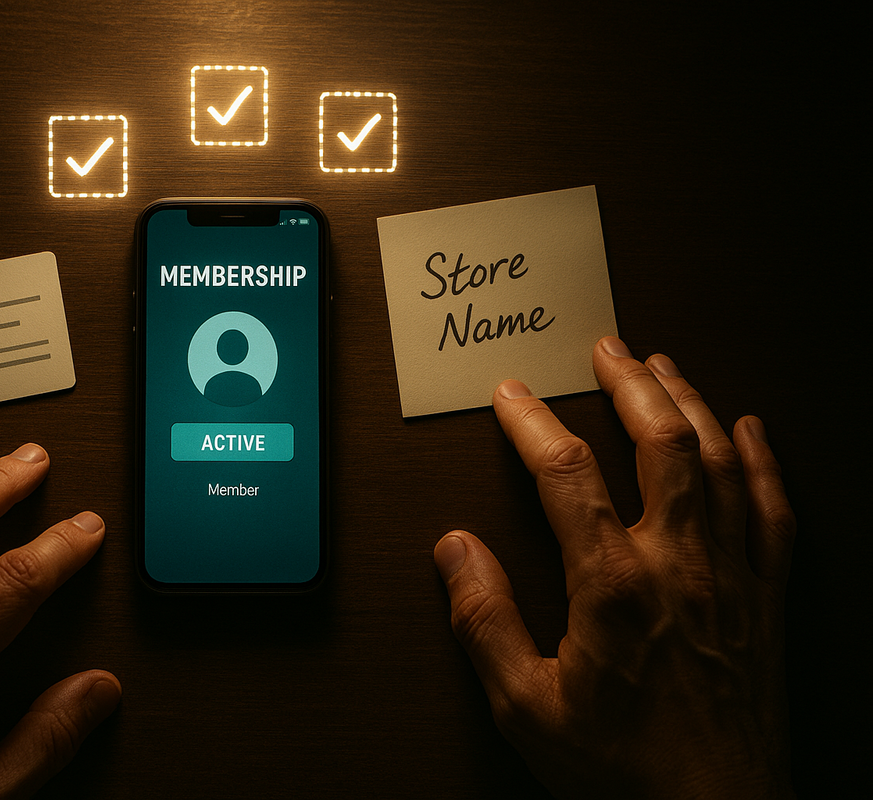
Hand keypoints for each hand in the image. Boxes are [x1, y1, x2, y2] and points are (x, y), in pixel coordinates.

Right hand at [434, 337, 795, 798]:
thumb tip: (453, 549)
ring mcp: (732, 576)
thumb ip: (483, 621)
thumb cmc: (623, 771)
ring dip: (692, 404)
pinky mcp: (767, 599)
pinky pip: (773, 511)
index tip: (513, 396)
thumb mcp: (526, 707)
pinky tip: (750, 430)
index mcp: (614, 585)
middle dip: (631, 385)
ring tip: (666, 367)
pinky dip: (762, 462)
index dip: (534, 424)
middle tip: (607, 348)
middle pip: (661, 444)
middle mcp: (680, 564)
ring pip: (719, 463)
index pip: (568, 475)